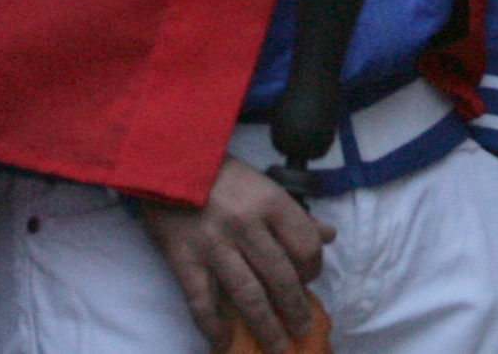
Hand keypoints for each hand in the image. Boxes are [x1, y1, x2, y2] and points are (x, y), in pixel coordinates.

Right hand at [136, 156, 332, 351]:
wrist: (168, 162)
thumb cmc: (222, 176)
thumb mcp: (266, 186)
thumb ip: (297, 215)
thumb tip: (329, 236)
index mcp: (271, 203)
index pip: (306, 245)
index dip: (313, 268)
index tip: (310, 281)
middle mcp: (247, 226)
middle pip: (281, 276)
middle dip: (295, 308)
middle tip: (302, 330)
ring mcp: (214, 246)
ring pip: (248, 295)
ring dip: (265, 325)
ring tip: (276, 346)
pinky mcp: (184, 260)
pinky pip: (202, 302)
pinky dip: (214, 327)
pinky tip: (224, 343)